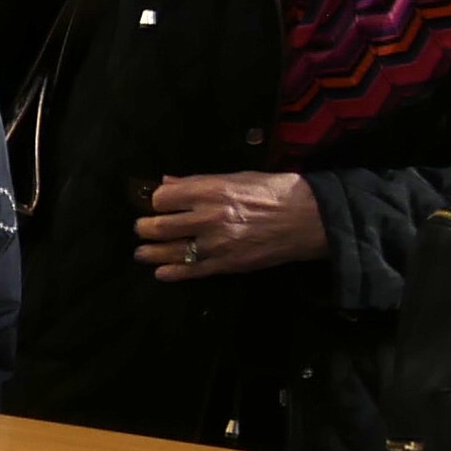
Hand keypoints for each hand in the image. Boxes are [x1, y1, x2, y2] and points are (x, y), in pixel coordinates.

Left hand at [134, 172, 323, 280]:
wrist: (309, 220)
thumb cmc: (275, 191)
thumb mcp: (237, 177)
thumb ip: (198, 182)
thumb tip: (167, 182)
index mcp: (211, 190)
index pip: (163, 197)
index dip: (155, 200)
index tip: (155, 202)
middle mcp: (209, 217)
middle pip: (160, 225)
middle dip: (146, 227)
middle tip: (142, 227)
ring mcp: (216, 244)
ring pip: (170, 251)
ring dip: (150, 252)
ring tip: (141, 252)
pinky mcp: (226, 265)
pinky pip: (191, 271)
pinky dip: (172, 273)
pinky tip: (160, 272)